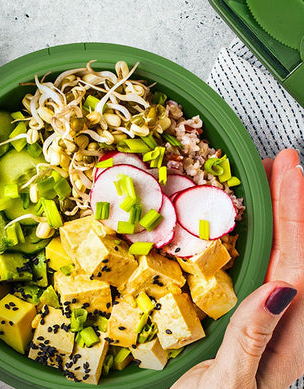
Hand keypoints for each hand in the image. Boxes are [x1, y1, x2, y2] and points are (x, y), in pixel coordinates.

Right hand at [172, 149, 303, 388]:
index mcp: (286, 335)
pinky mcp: (244, 313)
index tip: (288, 171)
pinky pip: (261, 264)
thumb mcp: (229, 385)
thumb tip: (280, 289)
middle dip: (291, 202)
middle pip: (296, 250)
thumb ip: (252, 337)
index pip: (297, 262)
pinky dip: (259, 235)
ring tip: (268, 180)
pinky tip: (246, 222)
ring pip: (281, 254)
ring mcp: (264, 314)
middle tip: (281, 161)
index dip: (294, 213)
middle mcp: (282, 320)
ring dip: (278, 214)